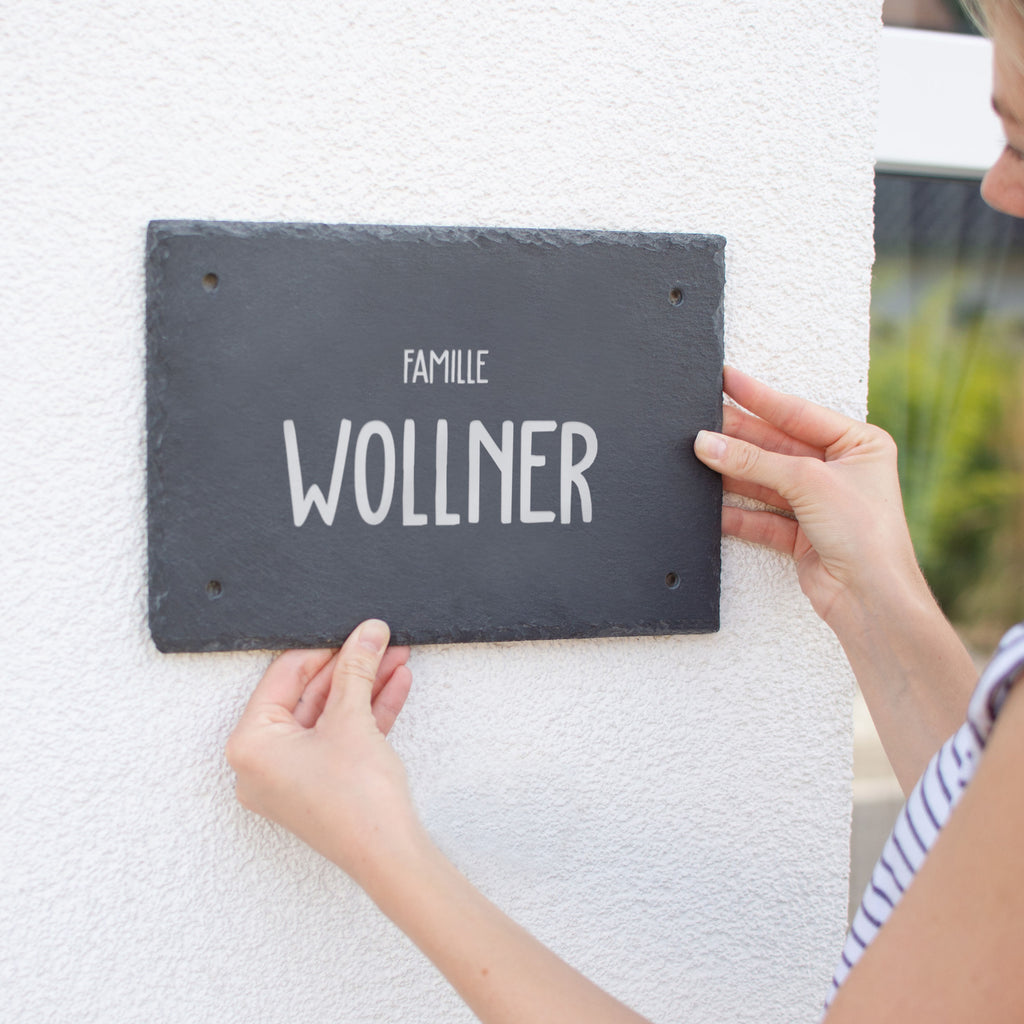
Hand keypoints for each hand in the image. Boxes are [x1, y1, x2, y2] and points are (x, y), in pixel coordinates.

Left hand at [225, 620, 423, 892]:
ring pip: (330, 716)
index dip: (323, 649)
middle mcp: (262, 763)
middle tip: (377, 641)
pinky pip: (340, 738)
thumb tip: (368, 632)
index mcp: (250, 745)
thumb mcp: (353, 718)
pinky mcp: (319, 786)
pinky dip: (367, 713)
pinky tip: (395, 686)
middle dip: (350, 668)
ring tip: (395, 658)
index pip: (284, 678)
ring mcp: (291, 777)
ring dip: (365, 687)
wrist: (389, 857)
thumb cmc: (355, 799)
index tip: (353, 631)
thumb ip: (357, 669)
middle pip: (308, 696)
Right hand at [694, 366, 919, 624]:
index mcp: (859, 444)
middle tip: (701, 421)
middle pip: (777, 447)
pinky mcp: (802, 535)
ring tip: (699, 458)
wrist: (871, 599)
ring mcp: (820, 504)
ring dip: (734, 474)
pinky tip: (713, 505)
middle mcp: (841, 471)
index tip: (726, 379)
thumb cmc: (865, 534)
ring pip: (766, 481)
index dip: (759, 397)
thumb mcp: (807, 481)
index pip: (798, 413)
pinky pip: (762, 516)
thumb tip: (708, 443)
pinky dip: (738, 513)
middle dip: (740, 439)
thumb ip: (754, 461)